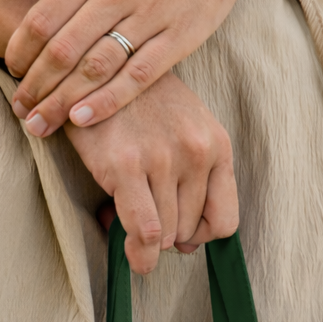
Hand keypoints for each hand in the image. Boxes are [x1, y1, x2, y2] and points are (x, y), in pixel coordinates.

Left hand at [0, 0, 260, 137]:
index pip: (43, 18)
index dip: (21, 51)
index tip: (12, 72)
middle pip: (64, 50)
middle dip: (36, 86)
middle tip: (20, 111)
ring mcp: (150, 16)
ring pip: (95, 68)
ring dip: (62, 101)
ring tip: (41, 125)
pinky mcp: (180, 37)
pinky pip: (138, 76)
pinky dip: (108, 100)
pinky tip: (82, 120)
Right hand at [63, 72, 237, 274]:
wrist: (97, 67)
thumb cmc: (141, 106)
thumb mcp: (184, 131)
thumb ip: (195, 183)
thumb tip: (187, 248)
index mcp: (216, 143)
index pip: (225, 222)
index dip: (200, 236)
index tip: (180, 229)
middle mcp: (196, 151)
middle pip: (189, 232)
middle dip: (166, 232)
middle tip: (143, 212)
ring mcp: (162, 158)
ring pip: (166, 236)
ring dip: (146, 238)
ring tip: (127, 210)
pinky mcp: (126, 165)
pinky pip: (144, 232)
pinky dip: (139, 255)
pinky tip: (131, 253)